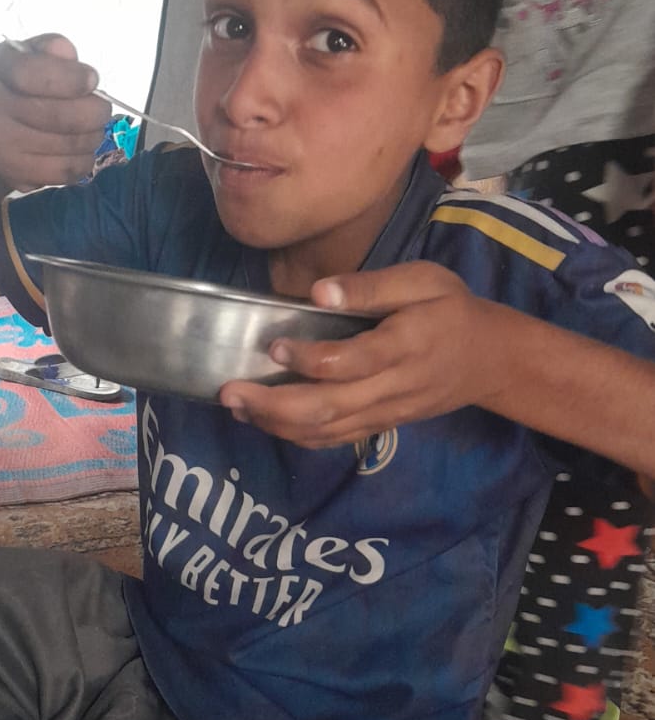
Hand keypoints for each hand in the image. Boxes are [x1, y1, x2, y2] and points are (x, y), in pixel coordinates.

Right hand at [0, 35, 110, 190]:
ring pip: (69, 145)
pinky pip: (68, 170)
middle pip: (58, 115)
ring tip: (90, 128)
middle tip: (101, 109)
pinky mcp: (16, 174)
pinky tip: (78, 149)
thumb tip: (66, 53)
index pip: (31, 73)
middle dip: (94, 112)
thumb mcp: (34, 56)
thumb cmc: (23, 88)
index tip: (92, 80)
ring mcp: (0, 145)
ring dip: (92, 136)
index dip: (69, 78)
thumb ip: (52, 49)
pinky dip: (84, 159)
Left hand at [219, 263, 496, 448]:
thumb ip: (373, 286)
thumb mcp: (424, 281)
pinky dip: (296, 435)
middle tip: (229, 391)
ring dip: (276, 423)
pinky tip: (266, 421)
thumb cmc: (453, 310)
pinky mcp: (380, 424)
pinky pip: (334, 438)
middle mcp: (391, 388)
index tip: (273, 345)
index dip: (308, 359)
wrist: (490, 360)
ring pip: (325, 430)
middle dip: (273, 404)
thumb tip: (320, 292)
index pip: (350, 362)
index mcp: (403, 347)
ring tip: (236, 407)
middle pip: (327, 407)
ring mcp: (385, 412)